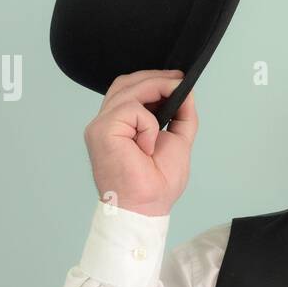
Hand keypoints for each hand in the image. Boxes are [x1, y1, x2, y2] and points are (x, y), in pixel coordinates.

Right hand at [82, 69, 197, 216]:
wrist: (146, 208)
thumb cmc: (156, 185)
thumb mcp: (177, 141)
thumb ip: (182, 116)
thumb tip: (186, 91)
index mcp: (120, 125)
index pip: (129, 90)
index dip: (152, 80)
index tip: (177, 80)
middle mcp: (106, 123)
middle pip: (125, 83)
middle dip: (155, 78)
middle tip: (179, 83)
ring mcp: (101, 126)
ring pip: (128, 90)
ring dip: (155, 94)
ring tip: (171, 109)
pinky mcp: (102, 130)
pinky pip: (130, 109)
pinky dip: (148, 123)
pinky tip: (149, 145)